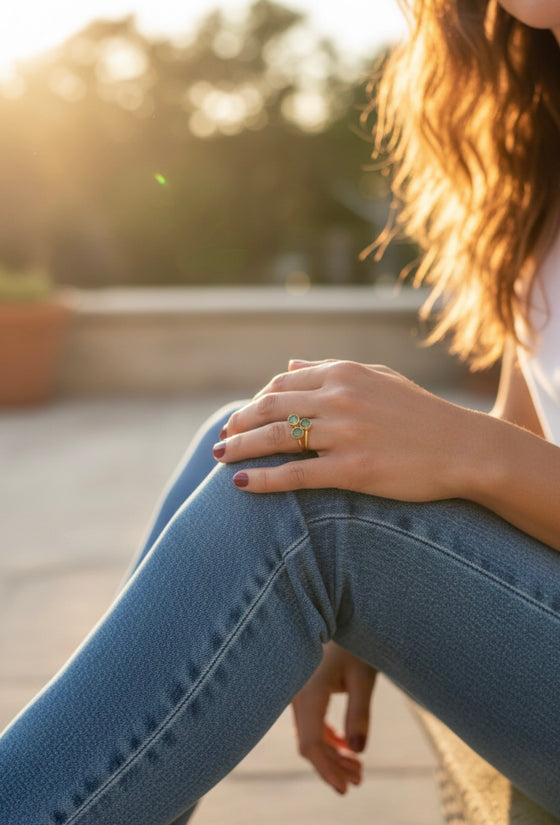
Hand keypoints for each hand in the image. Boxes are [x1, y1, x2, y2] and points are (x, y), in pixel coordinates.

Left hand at [214, 359, 476, 498]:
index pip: (282, 385)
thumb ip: (330, 370)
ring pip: (276, 438)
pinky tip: (240, 485)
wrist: (463, 448)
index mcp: (345, 374)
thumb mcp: (378, 378)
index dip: (254, 403)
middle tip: (221, 440)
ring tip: (219, 459)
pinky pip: (295, 474)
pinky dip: (263, 479)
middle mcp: (340, 399)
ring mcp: (345, 434)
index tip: (242, 419)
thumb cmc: (420, 413)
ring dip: (240, 448)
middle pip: (270, 408)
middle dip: (238, 424)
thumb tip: (289, 366)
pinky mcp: (352, 470)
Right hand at [291, 641, 377, 793]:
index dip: (326, 769)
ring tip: (358, 768)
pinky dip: (327, 737)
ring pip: (309, 733)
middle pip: (309, 743)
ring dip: (331, 753)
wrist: (340, 608)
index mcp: (308, 691)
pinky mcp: (304, 686)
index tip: (346, 788)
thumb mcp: (363, 676)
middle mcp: (297, 693)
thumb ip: (359, 713)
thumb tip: (358, 751)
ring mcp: (298, 690)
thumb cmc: (355, 641)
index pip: (311, 744)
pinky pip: (310, 721)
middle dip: (333, 765)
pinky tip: (345, 747)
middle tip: (360, 779)